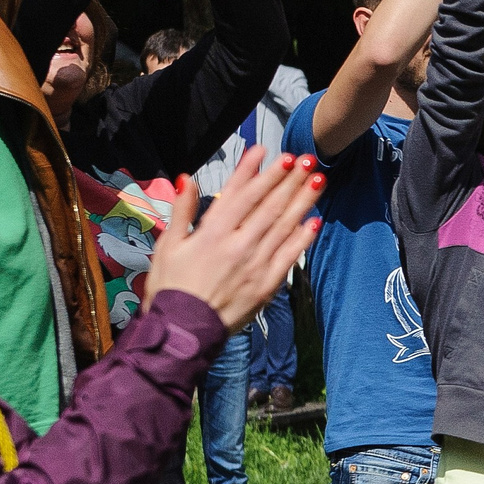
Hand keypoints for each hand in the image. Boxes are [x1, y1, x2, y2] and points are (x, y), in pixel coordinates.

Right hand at [146, 148, 323, 330]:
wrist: (182, 332)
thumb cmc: (170, 288)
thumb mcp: (167, 246)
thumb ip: (182, 211)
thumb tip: (188, 179)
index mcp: (211, 233)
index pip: (238, 193)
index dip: (254, 170)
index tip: (268, 150)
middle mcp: (236, 244)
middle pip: (267, 204)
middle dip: (287, 178)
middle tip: (305, 157)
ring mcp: (254, 264)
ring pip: (283, 225)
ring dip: (302, 199)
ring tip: (317, 178)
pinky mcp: (267, 284)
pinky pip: (289, 255)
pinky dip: (303, 237)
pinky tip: (315, 219)